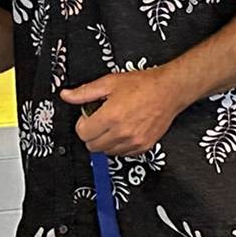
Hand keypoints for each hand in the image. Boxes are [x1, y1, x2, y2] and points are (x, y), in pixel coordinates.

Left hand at [60, 67, 188, 155]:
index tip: (88, 117)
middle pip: (92, 146)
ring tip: (113, 124)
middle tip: (100, 120)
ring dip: (105, 141)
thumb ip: (85, 92)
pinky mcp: (143, 146)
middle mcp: (122, 132)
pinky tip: (123, 131)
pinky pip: (123, 154)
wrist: (168, 90)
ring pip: (107, 152)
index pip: (83, 133)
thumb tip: (67, 95)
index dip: (82, 124)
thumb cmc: (143, 85)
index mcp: (111, 116)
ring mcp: (133, 142)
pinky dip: (119, 145)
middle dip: (92, 133)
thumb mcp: (109, 82)